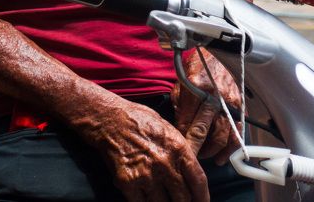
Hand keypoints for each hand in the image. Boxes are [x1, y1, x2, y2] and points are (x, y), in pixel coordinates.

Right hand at [76, 95, 208, 201]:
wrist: (110, 119)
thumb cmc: (140, 121)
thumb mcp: (169, 131)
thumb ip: (181, 153)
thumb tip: (191, 173)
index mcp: (179, 149)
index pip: (198, 181)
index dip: (202, 197)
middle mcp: (165, 164)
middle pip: (183, 198)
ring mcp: (146, 175)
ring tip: (163, 201)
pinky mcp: (127, 183)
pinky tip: (146, 200)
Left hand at [171, 49, 242, 164]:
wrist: (216, 51)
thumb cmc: (196, 67)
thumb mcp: (180, 85)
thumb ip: (180, 109)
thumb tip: (181, 131)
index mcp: (196, 89)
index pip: (189, 124)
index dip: (185, 142)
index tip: (182, 151)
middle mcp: (215, 96)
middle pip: (207, 132)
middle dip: (199, 149)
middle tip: (194, 157)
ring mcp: (229, 100)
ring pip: (224, 134)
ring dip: (215, 150)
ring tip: (209, 157)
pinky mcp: (239, 103)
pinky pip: (238, 128)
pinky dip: (233, 143)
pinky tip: (226, 152)